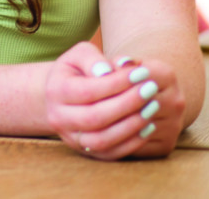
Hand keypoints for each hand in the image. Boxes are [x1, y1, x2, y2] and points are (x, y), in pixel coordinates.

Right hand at [44, 43, 178, 159]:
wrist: (62, 95)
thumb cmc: (77, 69)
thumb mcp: (80, 54)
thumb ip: (92, 59)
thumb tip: (108, 71)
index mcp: (56, 91)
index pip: (89, 90)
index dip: (117, 83)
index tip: (142, 73)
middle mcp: (59, 118)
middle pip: (95, 117)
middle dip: (127, 104)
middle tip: (151, 90)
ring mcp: (71, 138)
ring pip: (101, 140)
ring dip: (131, 126)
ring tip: (152, 107)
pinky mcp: (85, 151)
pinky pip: (109, 154)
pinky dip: (131, 143)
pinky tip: (148, 126)